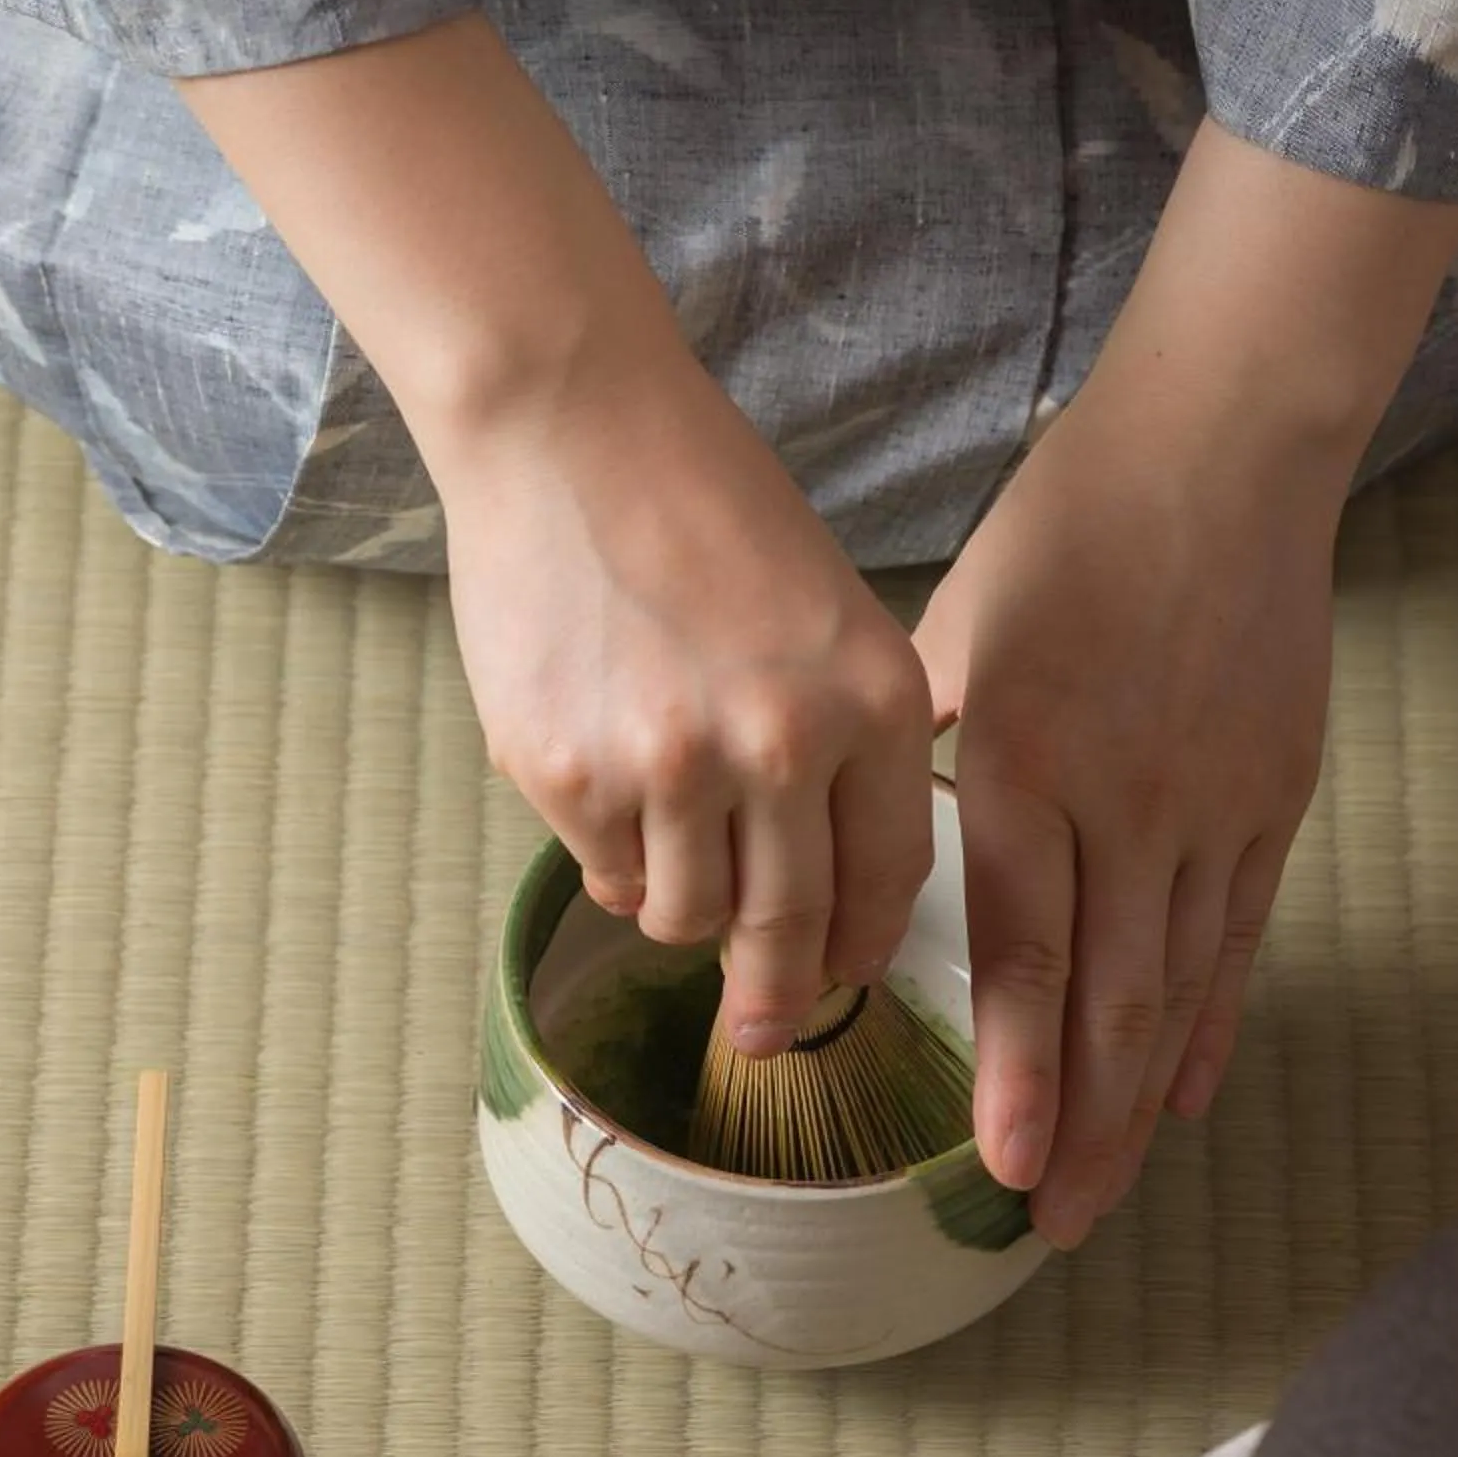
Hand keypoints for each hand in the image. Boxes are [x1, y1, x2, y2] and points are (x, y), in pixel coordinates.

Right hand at [423, 344, 935, 1049]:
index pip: (888, 879)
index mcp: (872, 702)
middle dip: (776, 996)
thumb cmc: (704, 509)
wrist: (571, 426)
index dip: (862, 946)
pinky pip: (605, 875)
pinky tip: (608, 799)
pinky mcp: (569, 771)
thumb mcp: (829, 613)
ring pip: (690, 917)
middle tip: (761, 1031)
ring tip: (669, 859)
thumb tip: (825, 888)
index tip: (841, 975)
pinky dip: (611, 864)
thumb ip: (843, 742)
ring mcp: (672, 765)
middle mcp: (784, 745)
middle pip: (792, 929)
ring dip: (684, 912)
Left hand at [916, 386, 1335, 1249]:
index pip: (1026, 952)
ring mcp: (1210, 806)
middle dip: (1077, 1129)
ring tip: (1106, 1195)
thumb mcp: (952, 628)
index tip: (998, 1168)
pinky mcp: (1272, 797)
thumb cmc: (1067, 530)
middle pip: (1107, 1001)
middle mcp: (1125, 802)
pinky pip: (1240, 936)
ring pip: (1177, 988)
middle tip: (1050, 1227)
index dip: (1018, 1073)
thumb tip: (857, 827)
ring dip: (1136, 1106)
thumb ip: (912, 743)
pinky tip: (1183, 1097)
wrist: (1222, 454)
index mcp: (1024, 761)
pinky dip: (1211, 1023)